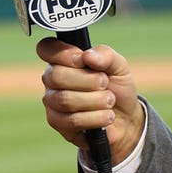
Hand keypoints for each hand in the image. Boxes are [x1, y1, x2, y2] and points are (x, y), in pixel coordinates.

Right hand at [37, 37, 144, 163]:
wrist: (125, 119)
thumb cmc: (117, 88)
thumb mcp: (118, 66)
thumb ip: (105, 55)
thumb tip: (87, 55)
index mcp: (63, 60)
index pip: (46, 49)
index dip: (64, 54)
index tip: (83, 60)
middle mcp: (52, 79)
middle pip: (56, 76)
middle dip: (88, 80)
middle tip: (105, 83)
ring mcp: (52, 102)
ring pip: (65, 100)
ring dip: (95, 100)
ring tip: (109, 101)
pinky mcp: (58, 123)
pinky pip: (71, 121)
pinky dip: (95, 118)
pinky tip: (106, 116)